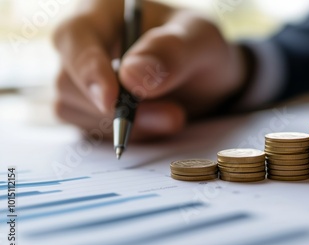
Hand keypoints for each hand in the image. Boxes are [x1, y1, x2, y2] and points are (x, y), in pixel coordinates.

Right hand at [53, 0, 247, 140]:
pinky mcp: (88, 109)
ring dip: (126, 125)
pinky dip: (126, 135)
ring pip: (75, 110)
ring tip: (174, 117)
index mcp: (103, 12)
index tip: (111, 100)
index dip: (87, 69)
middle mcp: (84, 44)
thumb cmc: (199, 48)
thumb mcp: (201, 42)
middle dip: (118, 108)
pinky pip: (89, 130)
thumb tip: (131, 76)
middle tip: (173, 116)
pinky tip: (157, 125)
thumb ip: (171, 51)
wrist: (206, 79)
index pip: (75, 36)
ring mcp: (82, 79)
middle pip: (68, 80)